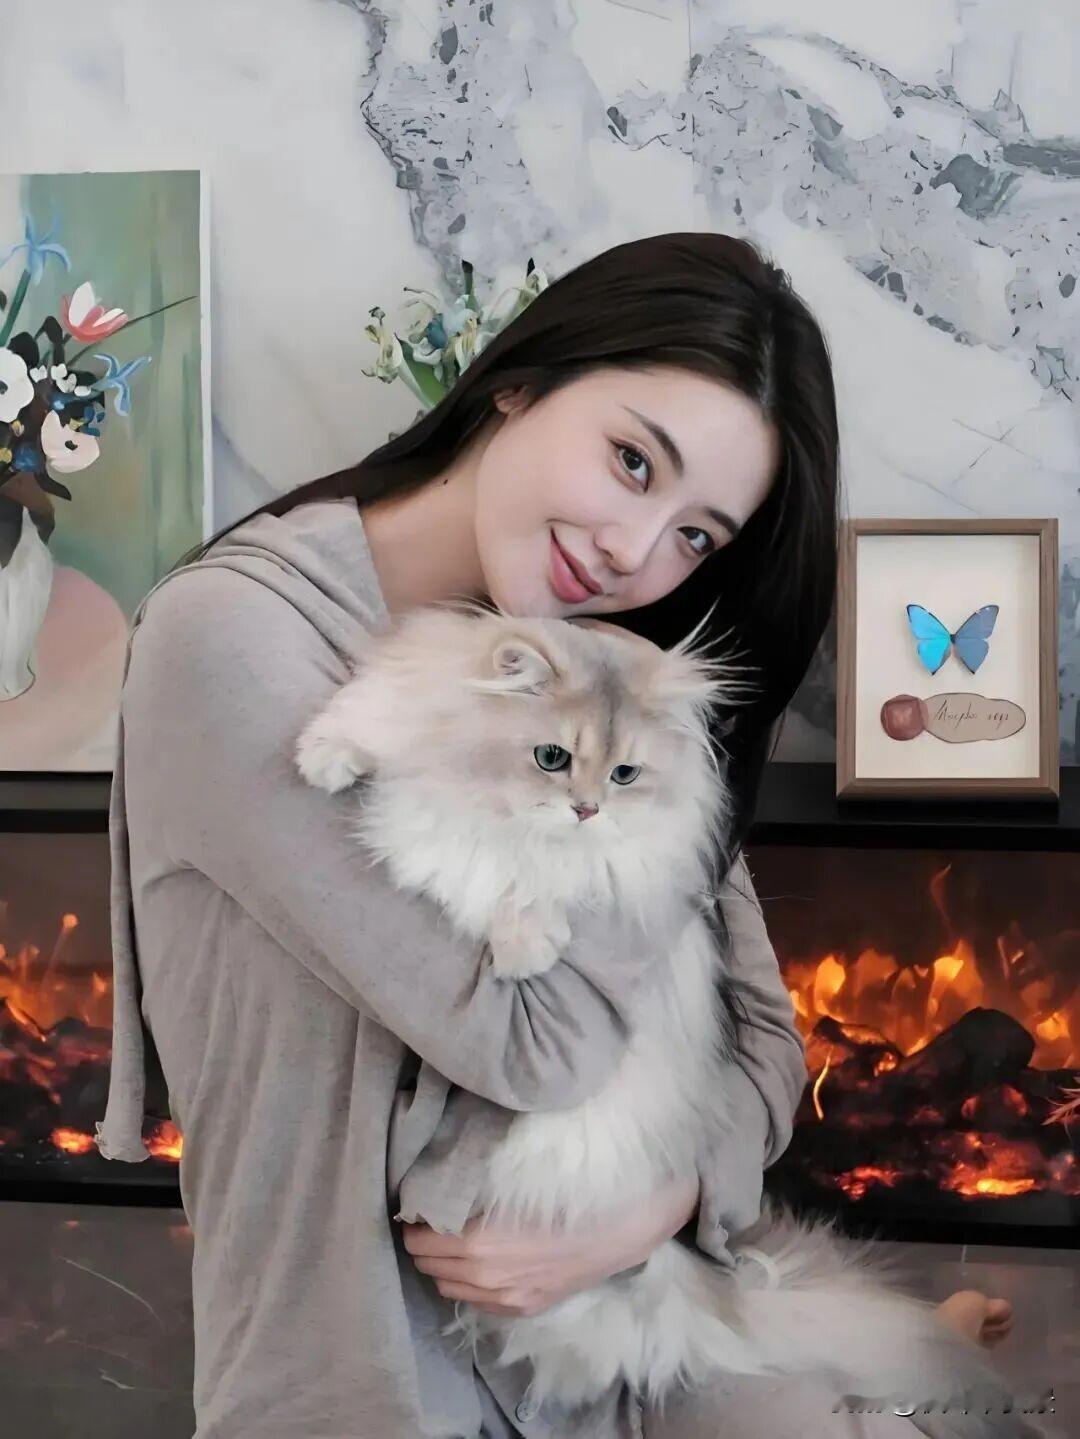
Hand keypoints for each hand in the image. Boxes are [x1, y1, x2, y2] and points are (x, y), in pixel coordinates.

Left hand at [400, 1172, 699, 1317]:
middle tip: (429, 1223)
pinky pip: (474, 1303)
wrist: (614, 1231)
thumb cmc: (564, 1197)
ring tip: (451, 1244)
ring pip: (447, 1288)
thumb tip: (437, 1185)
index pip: (420, 1241)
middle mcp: (484, 1278)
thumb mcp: (511, 1186)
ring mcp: (503, 1299)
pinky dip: (466, 1285)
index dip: (413, 1223)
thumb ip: (472, 1194)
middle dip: (423, 1245)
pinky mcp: (521, 1309)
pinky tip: (479, 1265)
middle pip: (428, 1267)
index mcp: (477, 1244)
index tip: (416, 1208)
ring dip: (442, 1267)